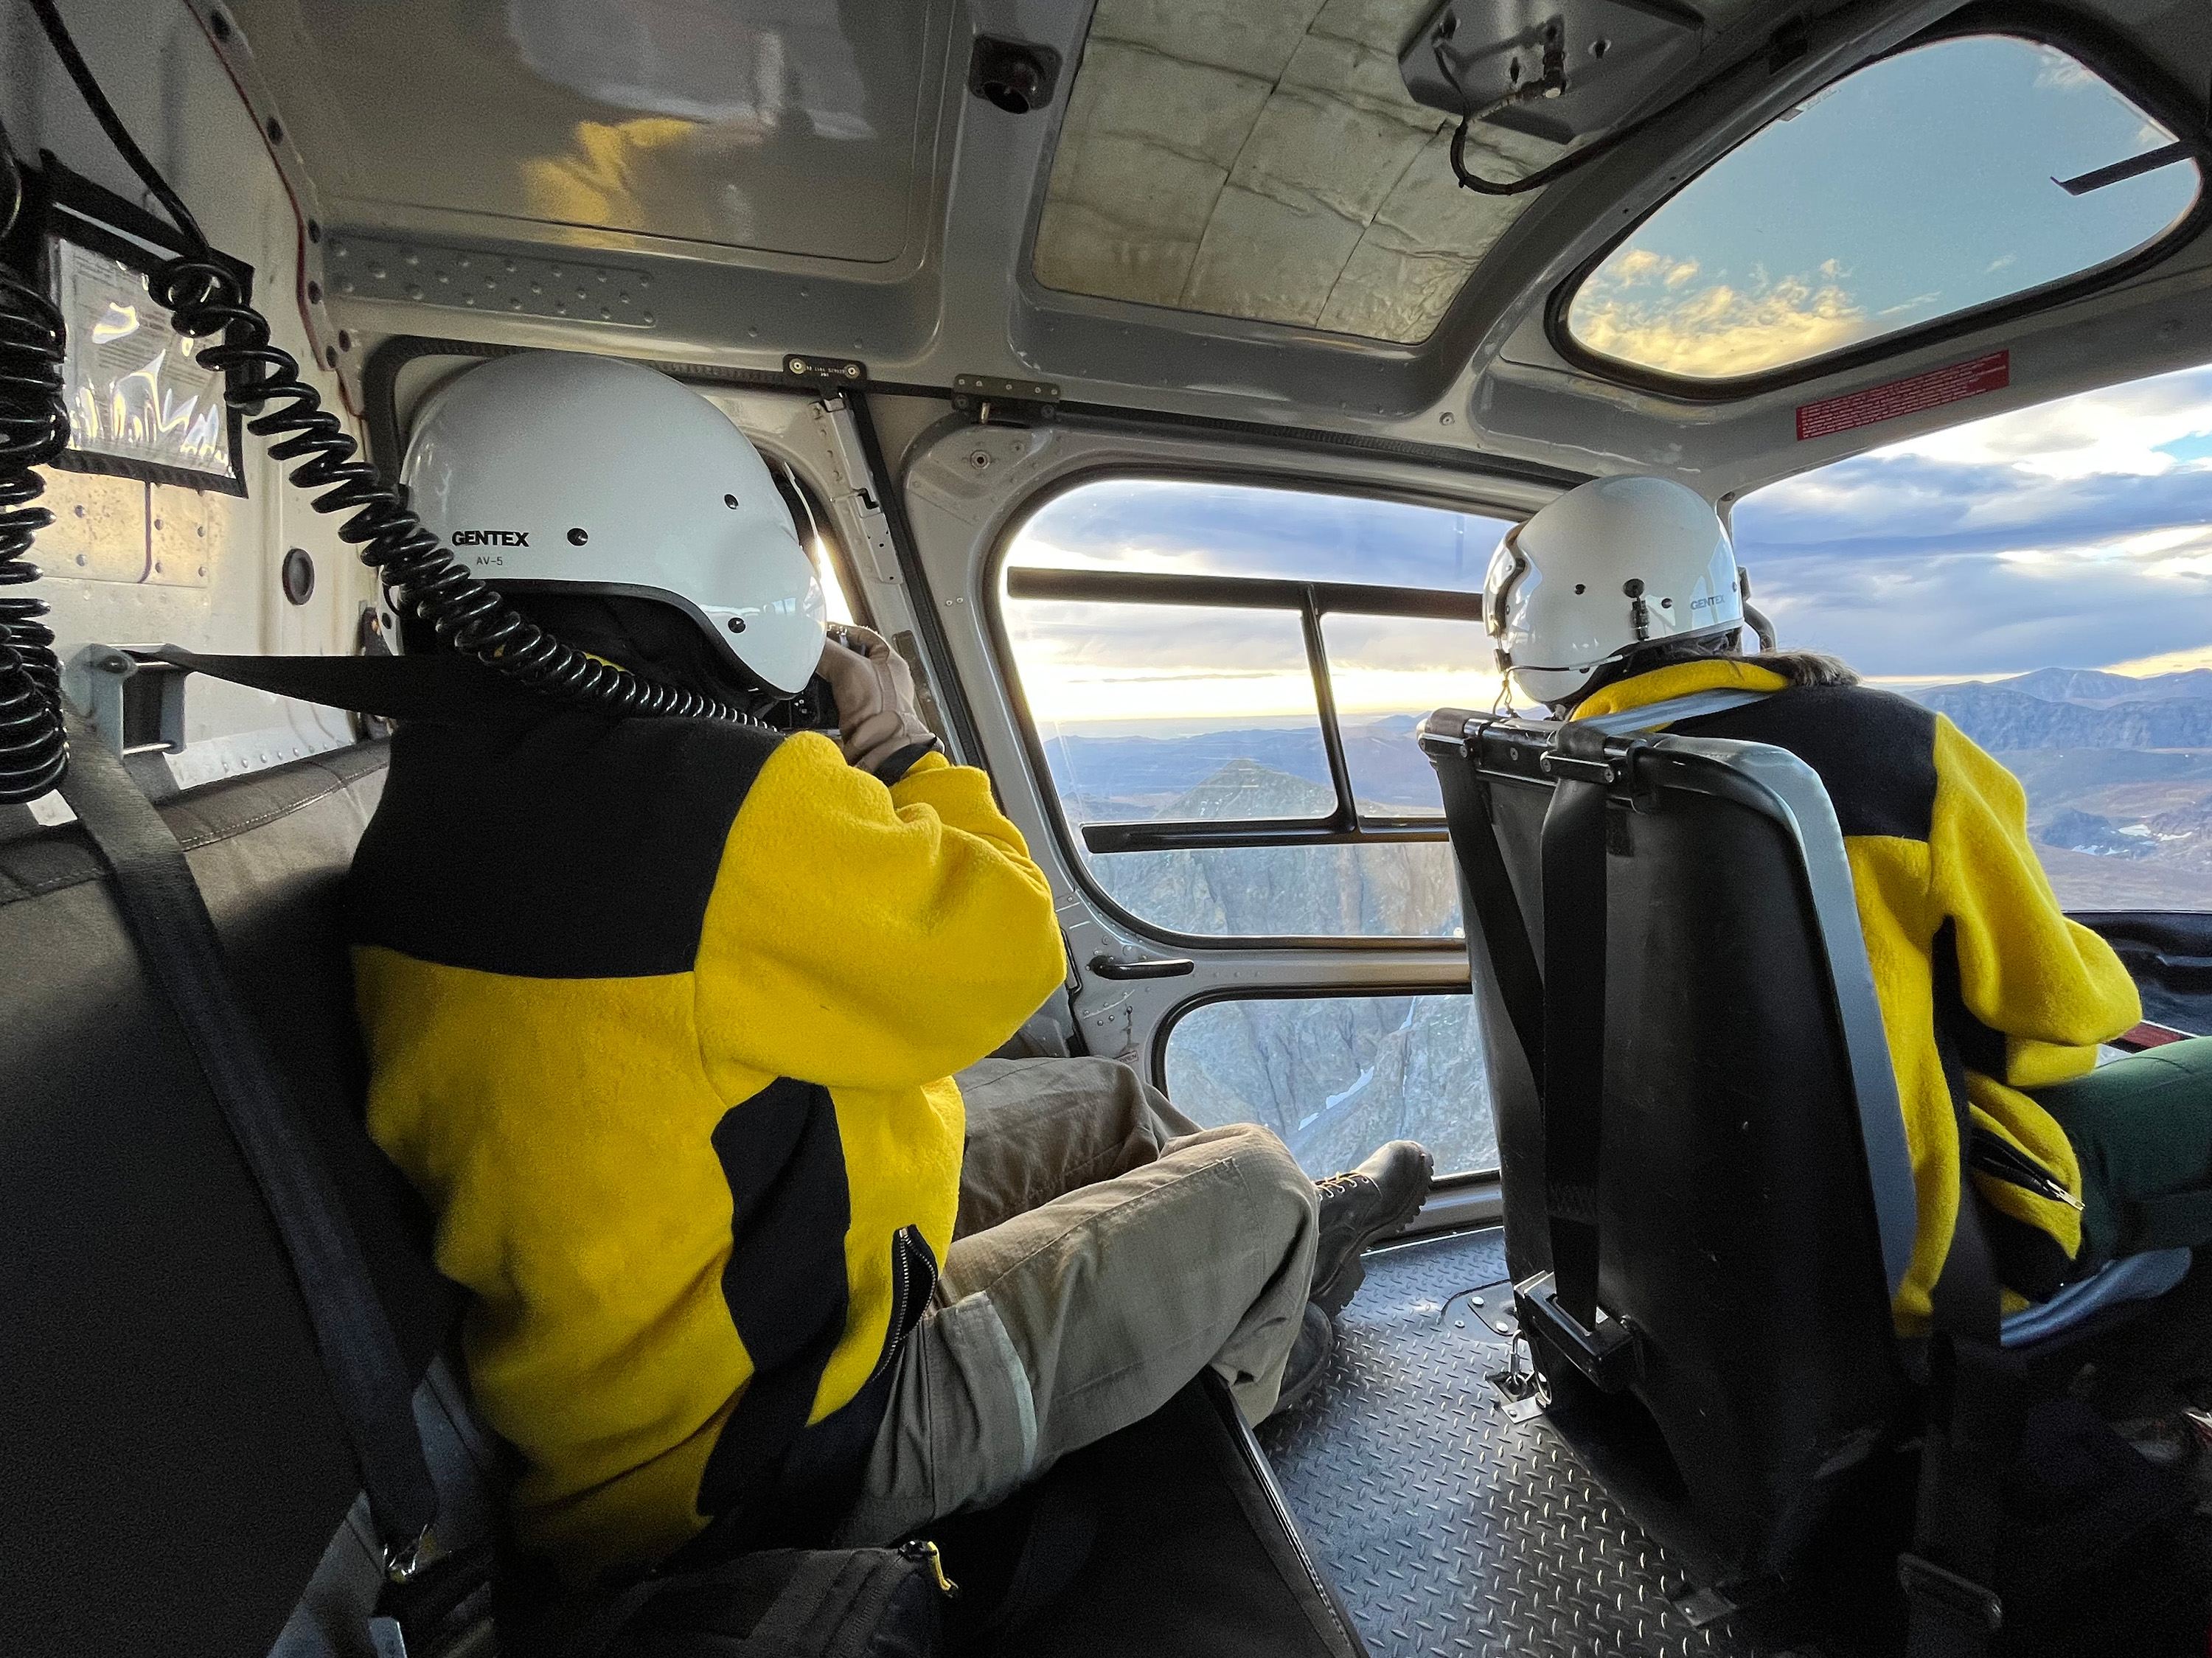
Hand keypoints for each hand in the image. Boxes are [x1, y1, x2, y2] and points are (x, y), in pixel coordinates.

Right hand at [816, 626, 940, 779]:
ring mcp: (870, 702)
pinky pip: (835, 705)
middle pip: (849, 660)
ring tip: (811, 676)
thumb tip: (810, 644)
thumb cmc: (883, 711)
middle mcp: (882, 681)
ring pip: (840, 683)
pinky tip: (814, 701)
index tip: (822, 632)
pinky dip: (823, 703)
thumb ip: (828, 651)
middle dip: (830, 658)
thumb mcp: (850, 668)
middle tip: (813, 655)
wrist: (881, 749)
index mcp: (890, 662)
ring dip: (825, 681)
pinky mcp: (856, 720)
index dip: (841, 631)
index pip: (863, 636)